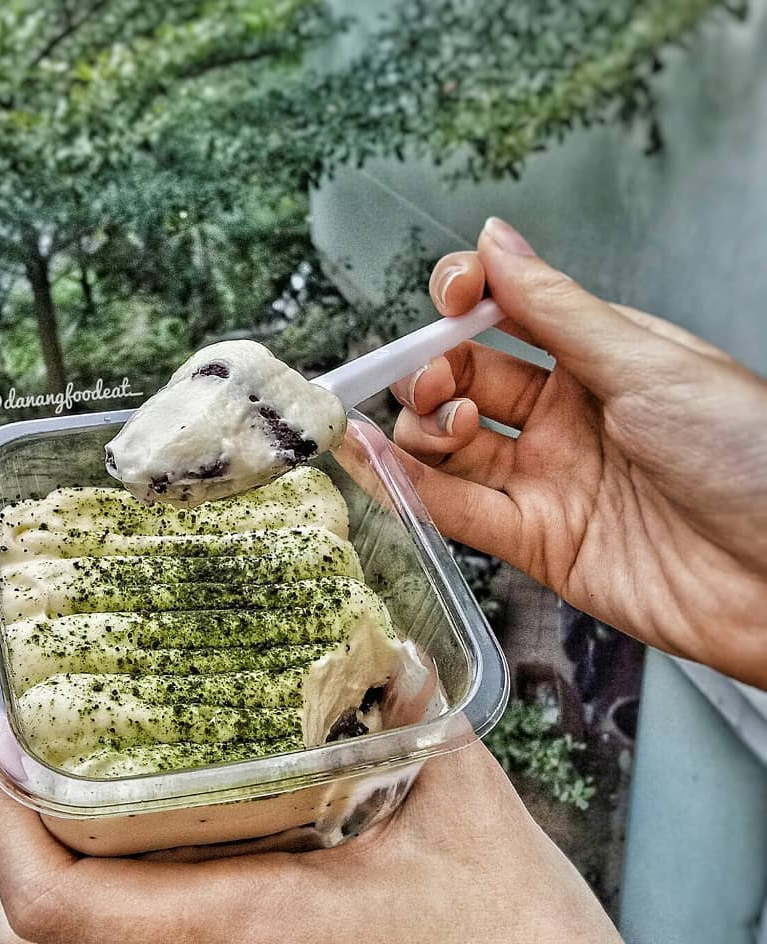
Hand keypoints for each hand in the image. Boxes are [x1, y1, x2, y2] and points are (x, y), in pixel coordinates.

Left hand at [0, 748, 746, 943]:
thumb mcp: (470, 812)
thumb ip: (411, 711)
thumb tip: (376, 643)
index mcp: (258, 930)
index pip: (66, 906)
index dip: (3, 827)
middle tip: (8, 762)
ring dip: (39, 878)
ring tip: (56, 788)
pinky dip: (107, 898)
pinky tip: (151, 832)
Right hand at [389, 217, 766, 687]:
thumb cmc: (751, 457)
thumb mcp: (649, 364)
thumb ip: (556, 311)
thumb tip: (495, 242)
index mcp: (601, 362)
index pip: (510, 317)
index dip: (468, 300)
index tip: (449, 293)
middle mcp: (566, 419)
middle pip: (466, 380)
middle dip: (434, 367)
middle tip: (437, 375)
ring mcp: (547, 482)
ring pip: (449, 446)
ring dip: (421, 425)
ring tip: (440, 421)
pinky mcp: (534, 544)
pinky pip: (455, 511)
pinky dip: (406, 486)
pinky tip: (371, 458)